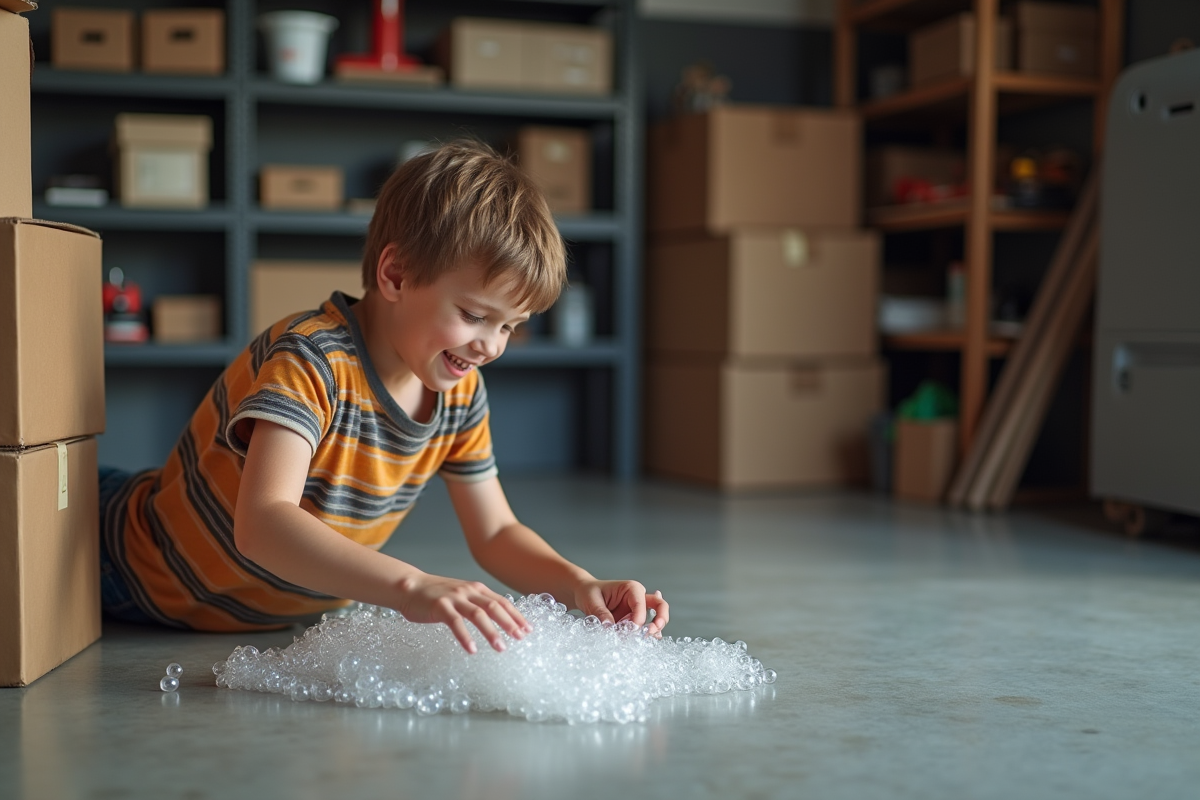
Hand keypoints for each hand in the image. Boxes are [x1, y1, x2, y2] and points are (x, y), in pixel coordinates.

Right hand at [396, 573, 531, 653]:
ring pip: (478, 614)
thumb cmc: (437, 595)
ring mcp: (454, 598)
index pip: (501, 602)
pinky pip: (455, 622)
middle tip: (520, 638)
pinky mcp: (439, 606)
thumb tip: (499, 618)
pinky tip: (472, 649)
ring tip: (501, 647)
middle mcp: (468, 591)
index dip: (516, 615)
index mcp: (476, 588)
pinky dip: (465, 636)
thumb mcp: (462, 595)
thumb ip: (478, 603)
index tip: (528, 629)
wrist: (410, 586)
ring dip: (491, 632)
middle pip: (494, 606)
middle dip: (509, 623)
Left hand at [573, 580, 669, 636]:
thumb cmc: (589, 592)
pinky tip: (644, 641)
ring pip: (656, 618)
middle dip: (660, 619)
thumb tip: (610, 628)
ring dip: (655, 630)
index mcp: (631, 588)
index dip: (639, 618)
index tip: (630, 630)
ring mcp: (637, 610)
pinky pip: (645, 628)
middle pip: (660, 605)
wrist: (584, 594)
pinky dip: (646, 635)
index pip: (641, 603)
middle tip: (652, 632)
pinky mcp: (633, 621)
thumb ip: (601, 613)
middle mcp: (638, 598)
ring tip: (646, 640)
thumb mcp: (592, 600)